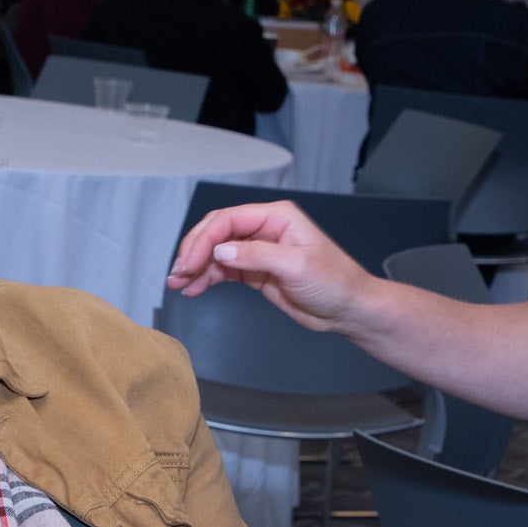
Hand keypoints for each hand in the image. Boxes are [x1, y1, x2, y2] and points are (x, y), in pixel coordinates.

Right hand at [164, 199, 375, 331]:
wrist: (348, 309)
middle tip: (179, 273)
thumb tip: (221, 250)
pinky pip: (224, 270)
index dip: (204, 239)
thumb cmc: (334, 282)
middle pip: (217, 232)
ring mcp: (259, 251)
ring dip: (196, 266)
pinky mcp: (256, 272)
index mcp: (276, 217)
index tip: (189, 262)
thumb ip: (257, 256)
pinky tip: (194, 288)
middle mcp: (264, 229)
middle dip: (194, 250)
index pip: (229, 219)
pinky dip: (207, 278)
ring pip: (217, 252)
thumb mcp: (296, 266)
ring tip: (179, 283)